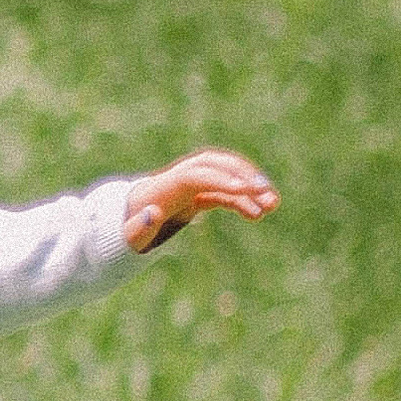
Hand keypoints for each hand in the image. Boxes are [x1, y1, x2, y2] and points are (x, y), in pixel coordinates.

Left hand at [124, 147, 276, 250]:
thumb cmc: (128, 230)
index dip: (221, 179)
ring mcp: (191, 183)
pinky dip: (241, 201)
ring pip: (224, 174)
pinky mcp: (199, 193)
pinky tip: (258, 214)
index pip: (197, 175)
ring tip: (272, 204)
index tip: (245, 190)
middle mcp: (180, 177)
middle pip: (215, 164)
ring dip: (248, 186)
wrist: (128, 220)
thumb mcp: (130, 235)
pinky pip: (224, 192)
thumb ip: (138, 228)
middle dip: (241, 173)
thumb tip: (152, 212)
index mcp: (165, 186)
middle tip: (266, 191)